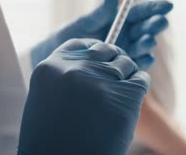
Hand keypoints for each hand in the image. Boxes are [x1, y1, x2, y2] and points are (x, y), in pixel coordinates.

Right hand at [18, 39, 150, 154]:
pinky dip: (139, 86)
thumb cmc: (52, 142)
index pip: (80, 44)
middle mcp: (74, 69)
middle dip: (113, 61)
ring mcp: (100, 82)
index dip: (95, 49)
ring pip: (126, 63)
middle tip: (116, 77)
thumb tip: (91, 60)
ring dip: (127, 75)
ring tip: (121, 94)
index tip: (102, 55)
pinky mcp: (124, 97)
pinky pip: (140, 79)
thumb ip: (63, 77)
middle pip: (105, 50)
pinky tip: (131, 100)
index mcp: (50, 68)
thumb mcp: (44, 101)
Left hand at [30, 0, 172, 69]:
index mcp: (120, 18)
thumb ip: (100, 11)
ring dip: (148, 43)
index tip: (168, 5)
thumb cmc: (70, 35)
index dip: (155, 7)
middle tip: (160, 22)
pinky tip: (145, 58)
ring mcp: (127, 49)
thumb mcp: (84, 22)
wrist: (58, 58)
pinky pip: (137, 63)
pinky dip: (142, 61)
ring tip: (147, 40)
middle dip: (155, 24)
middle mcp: (127, 33)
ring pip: (144, 45)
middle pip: (147, 27)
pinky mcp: (124, 66)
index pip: (142, 10)